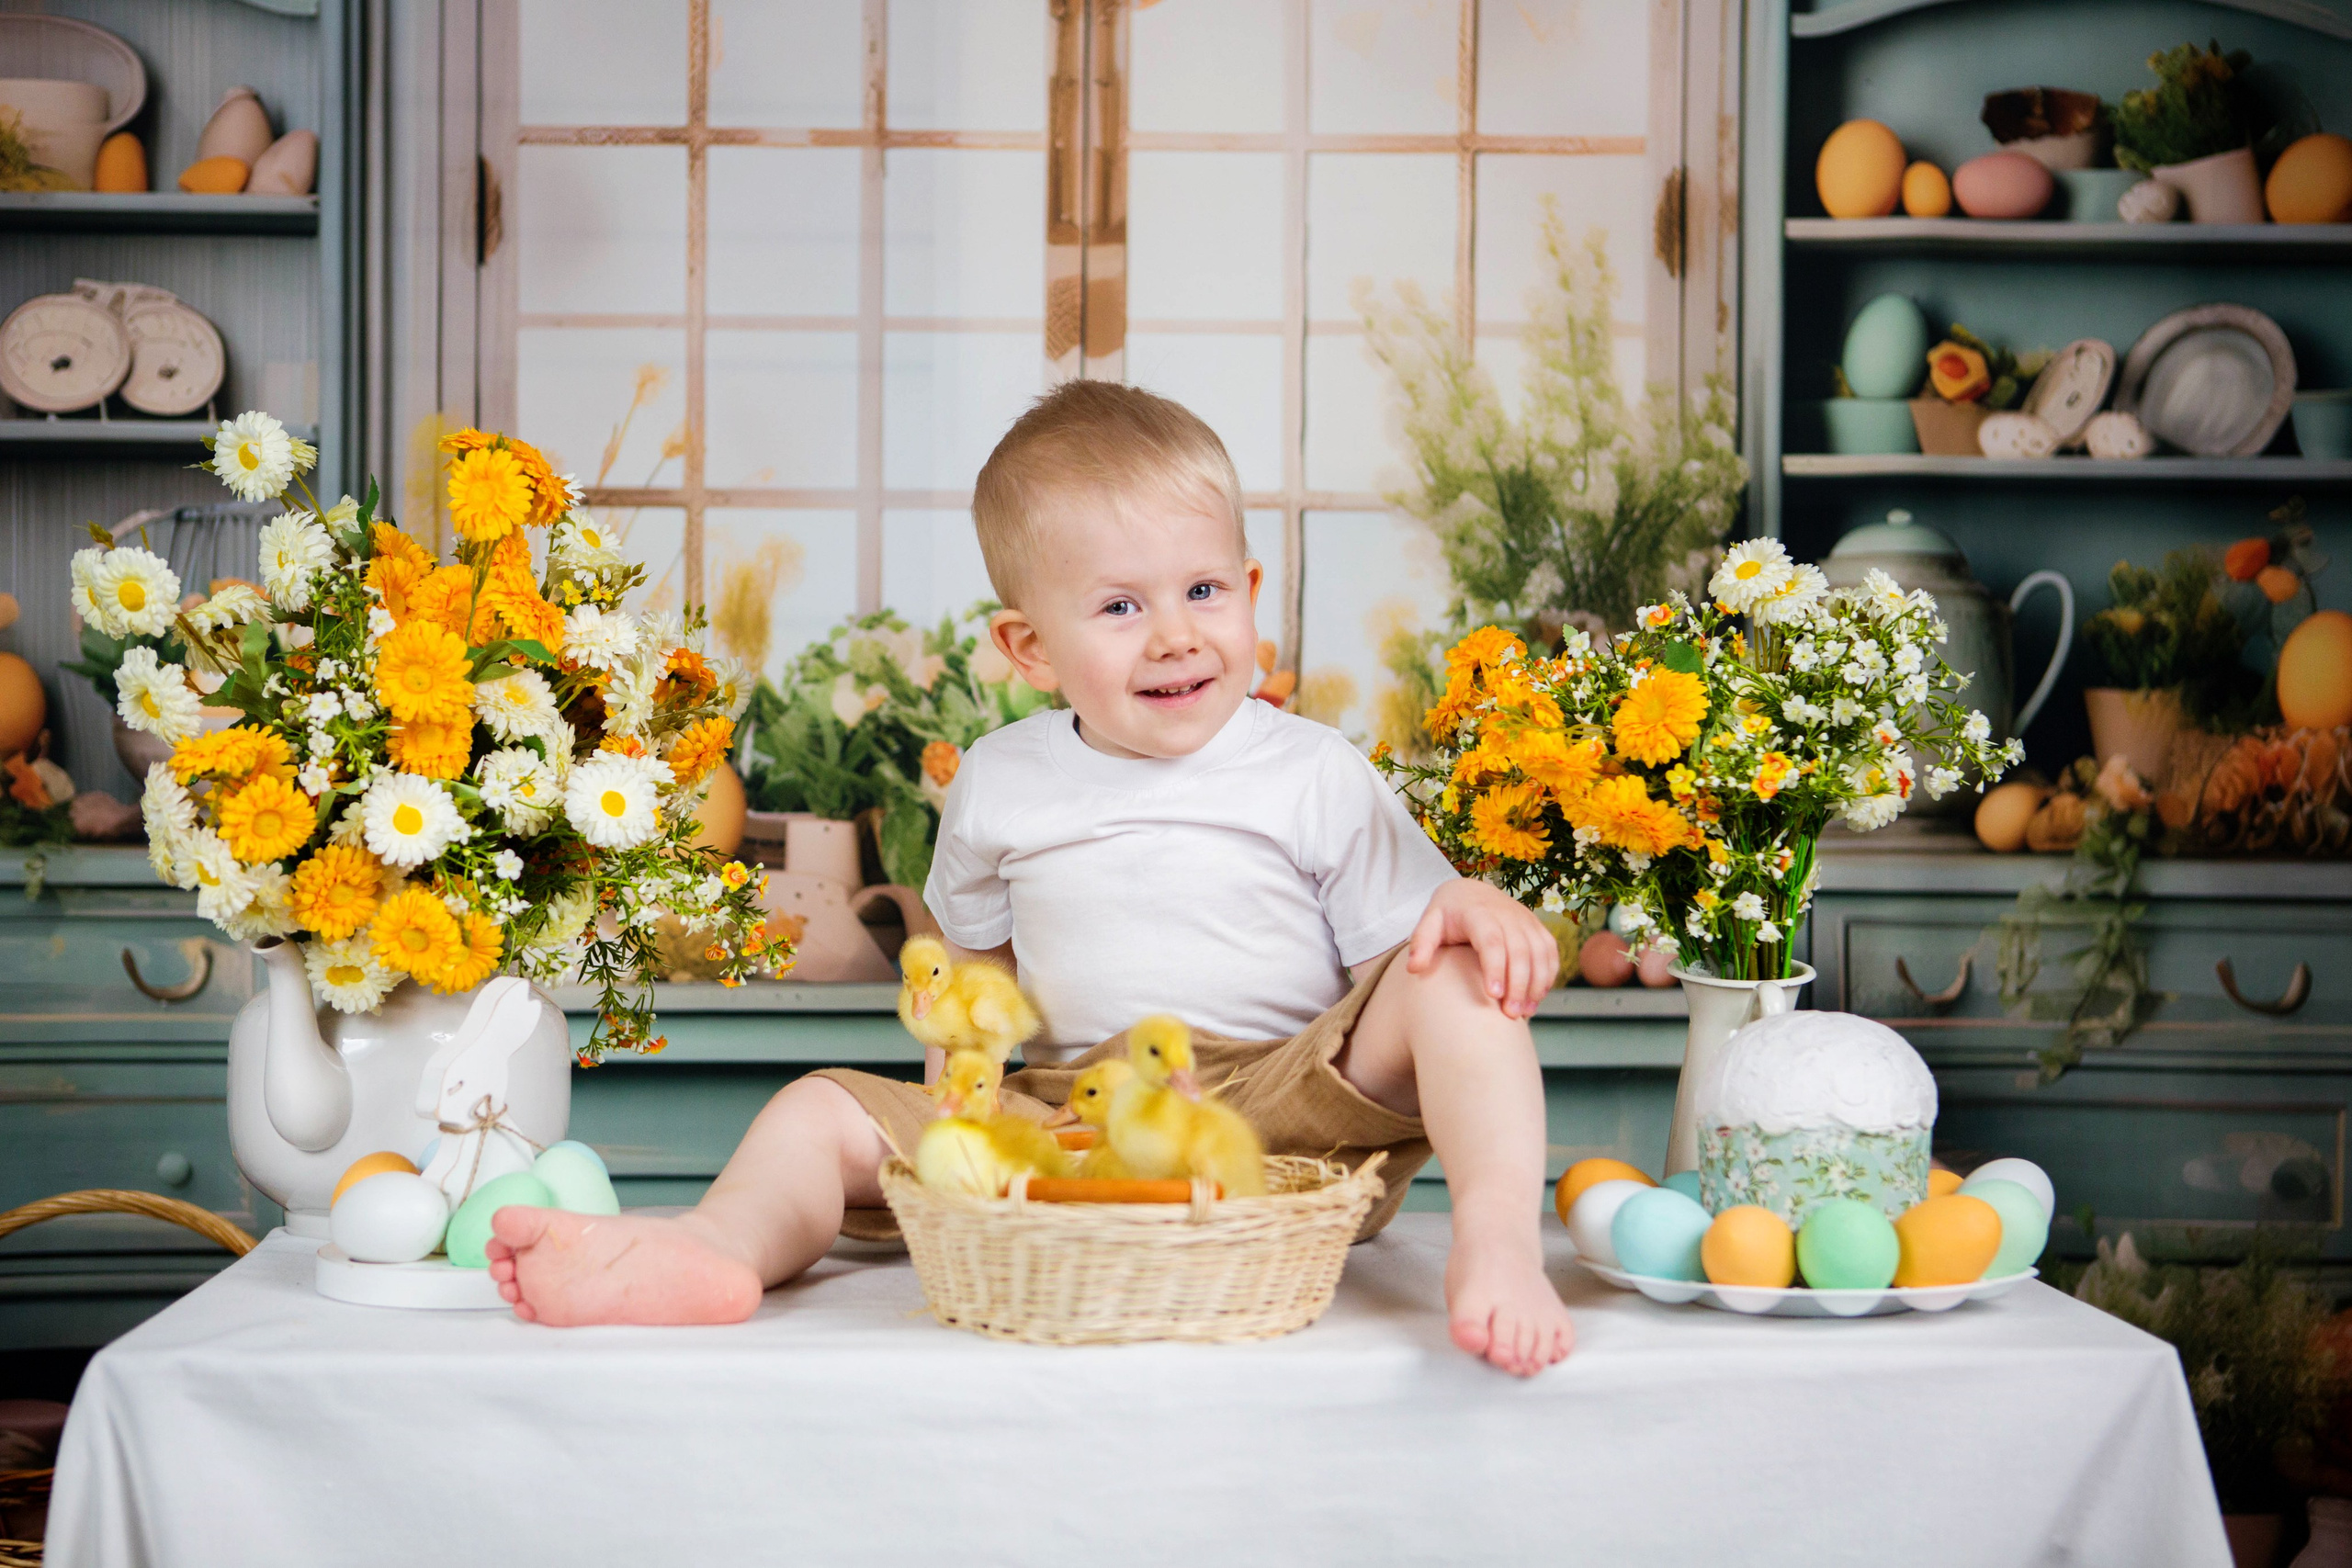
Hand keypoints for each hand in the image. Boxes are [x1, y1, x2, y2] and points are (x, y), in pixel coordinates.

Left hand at [1405, 879, 1558, 1019]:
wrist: (1471, 893)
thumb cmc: (1447, 915)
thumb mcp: (1429, 924)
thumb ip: (1421, 944)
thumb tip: (1414, 968)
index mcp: (1478, 913)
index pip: (1491, 940)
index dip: (1495, 967)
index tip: (1493, 995)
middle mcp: (1507, 914)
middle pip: (1520, 950)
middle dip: (1518, 984)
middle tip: (1510, 1015)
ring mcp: (1526, 921)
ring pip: (1540, 953)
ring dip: (1536, 984)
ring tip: (1524, 1013)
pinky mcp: (1538, 928)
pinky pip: (1550, 953)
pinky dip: (1548, 976)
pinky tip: (1536, 999)